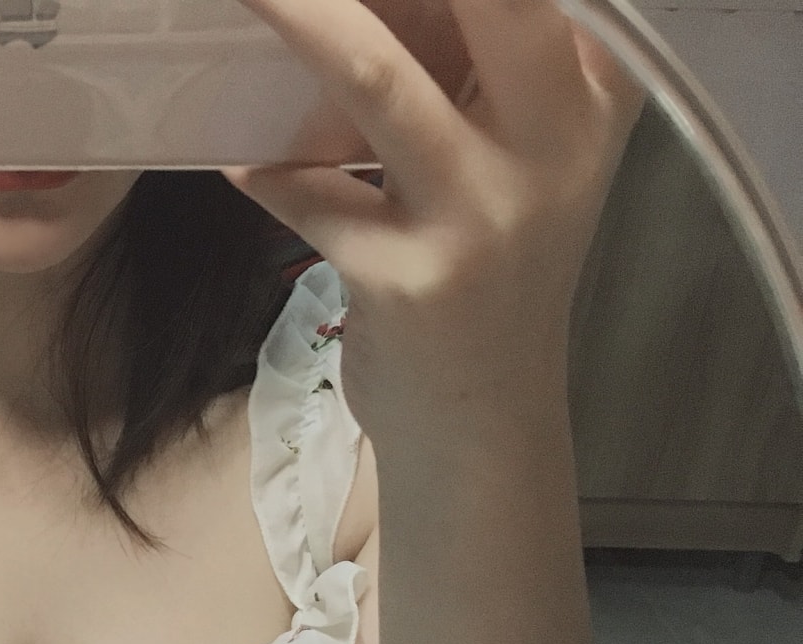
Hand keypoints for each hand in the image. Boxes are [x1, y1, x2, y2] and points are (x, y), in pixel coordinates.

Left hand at [219, 0, 646, 431]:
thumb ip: (491, 69)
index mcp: (592, 95)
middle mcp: (552, 144)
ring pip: (377, 84)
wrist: (481, 418)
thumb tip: (381, 4)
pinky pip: (307, 194)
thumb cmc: (493, 270)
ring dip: (301, 20)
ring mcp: (476, 215)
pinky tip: (236, 156)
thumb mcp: (527, 156)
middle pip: (490, 2)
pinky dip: (261, 167)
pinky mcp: (401, 276)